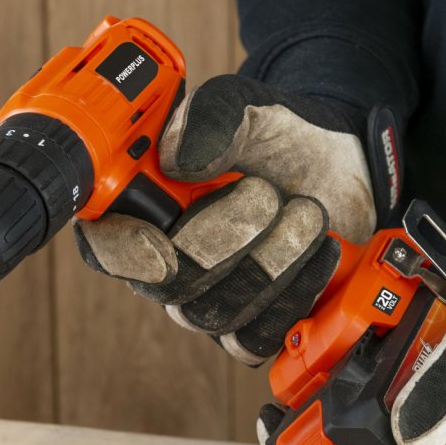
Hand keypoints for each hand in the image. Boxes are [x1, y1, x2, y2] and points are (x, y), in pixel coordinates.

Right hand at [74, 75, 380, 364]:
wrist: (342, 167)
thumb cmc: (280, 137)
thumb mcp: (248, 106)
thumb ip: (212, 116)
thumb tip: (176, 159)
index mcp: (144, 205)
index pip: (103, 244)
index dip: (122, 250)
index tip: (161, 243)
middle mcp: (166, 261)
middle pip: (169, 285)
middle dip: (224, 241)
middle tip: (267, 193)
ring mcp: (207, 300)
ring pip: (217, 314)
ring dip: (272, 261)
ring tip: (308, 210)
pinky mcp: (251, 325)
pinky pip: (256, 338)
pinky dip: (296, 293)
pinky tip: (321, 250)